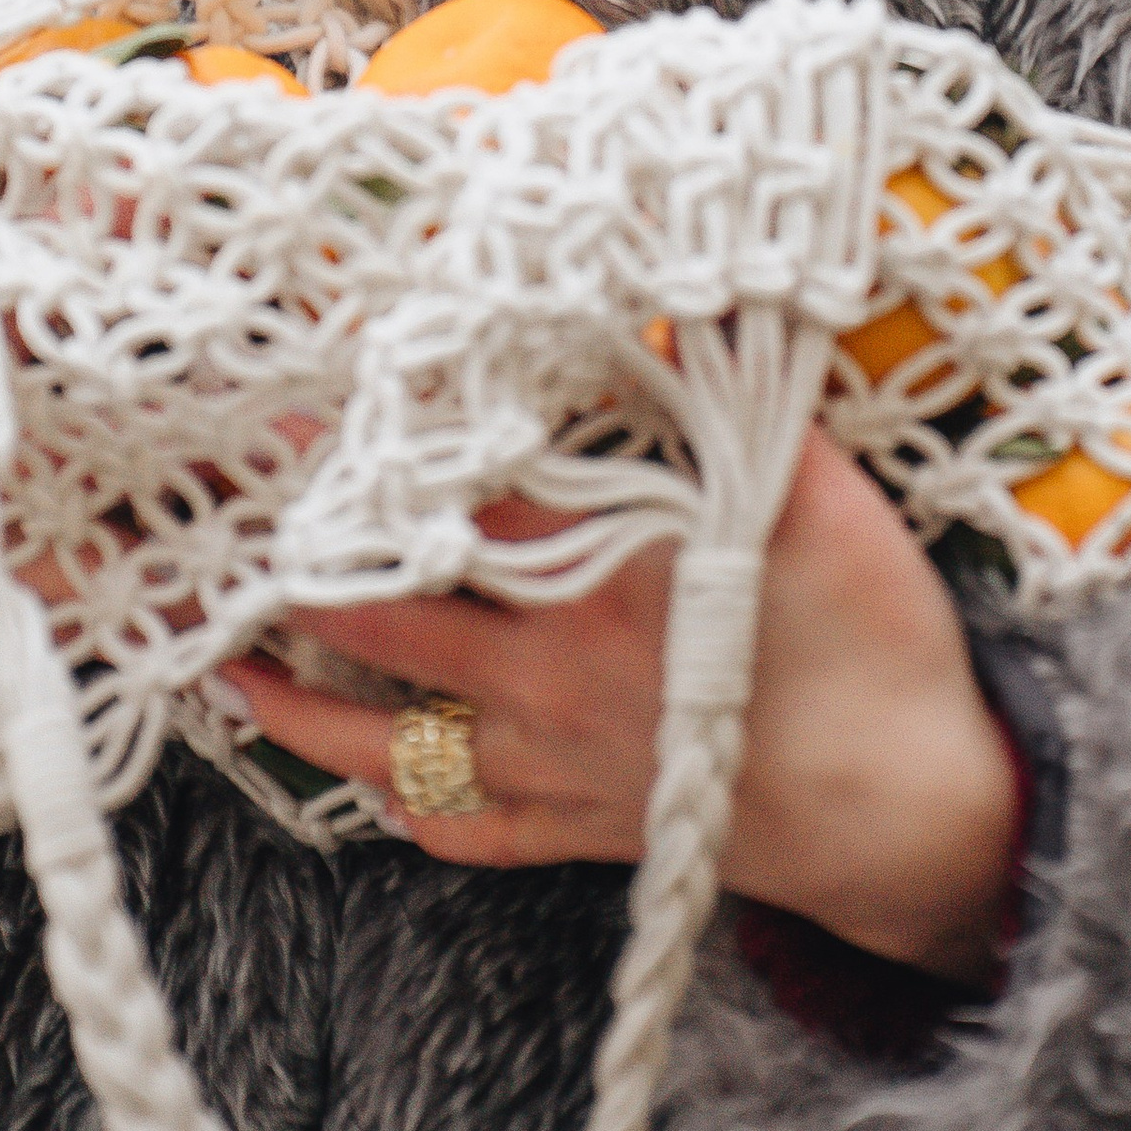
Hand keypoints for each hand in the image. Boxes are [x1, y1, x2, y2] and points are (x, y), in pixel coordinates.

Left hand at [225, 428, 1019, 980]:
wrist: (921, 820)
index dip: (361, 465)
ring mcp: (555, 764)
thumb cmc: (873, 644)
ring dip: (301, 708)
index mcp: (594, 579)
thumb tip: (680, 297)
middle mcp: (547, 674)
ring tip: (228, 671)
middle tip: (210, 548)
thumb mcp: (814, 492)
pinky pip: (464, 830)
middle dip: (290, 580)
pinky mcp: (581, 833)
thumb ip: (735, 394)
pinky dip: (402, 804)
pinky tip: (363, 782)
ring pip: (392, 741)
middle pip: (383, 620)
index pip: (446, 505)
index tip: (279, 429)